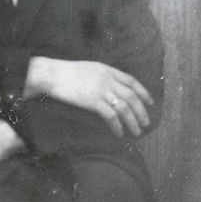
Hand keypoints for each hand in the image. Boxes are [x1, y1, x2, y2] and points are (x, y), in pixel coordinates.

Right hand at [26, 57, 156, 137]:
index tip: (149, 103)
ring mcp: (101, 91)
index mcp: (107, 70)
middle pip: (131, 97)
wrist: (51, 74)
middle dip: (141, 112)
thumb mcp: (88, 69)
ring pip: (124, 108)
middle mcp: (108, 80)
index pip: (132, 81)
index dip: (143, 93)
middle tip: (146, 123)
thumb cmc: (64, 72)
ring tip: (136, 132)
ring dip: (132, 121)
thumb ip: (102, 76)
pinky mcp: (93, 102)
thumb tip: (111, 88)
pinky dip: (117, 125)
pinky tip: (119, 133)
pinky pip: (110, 116)